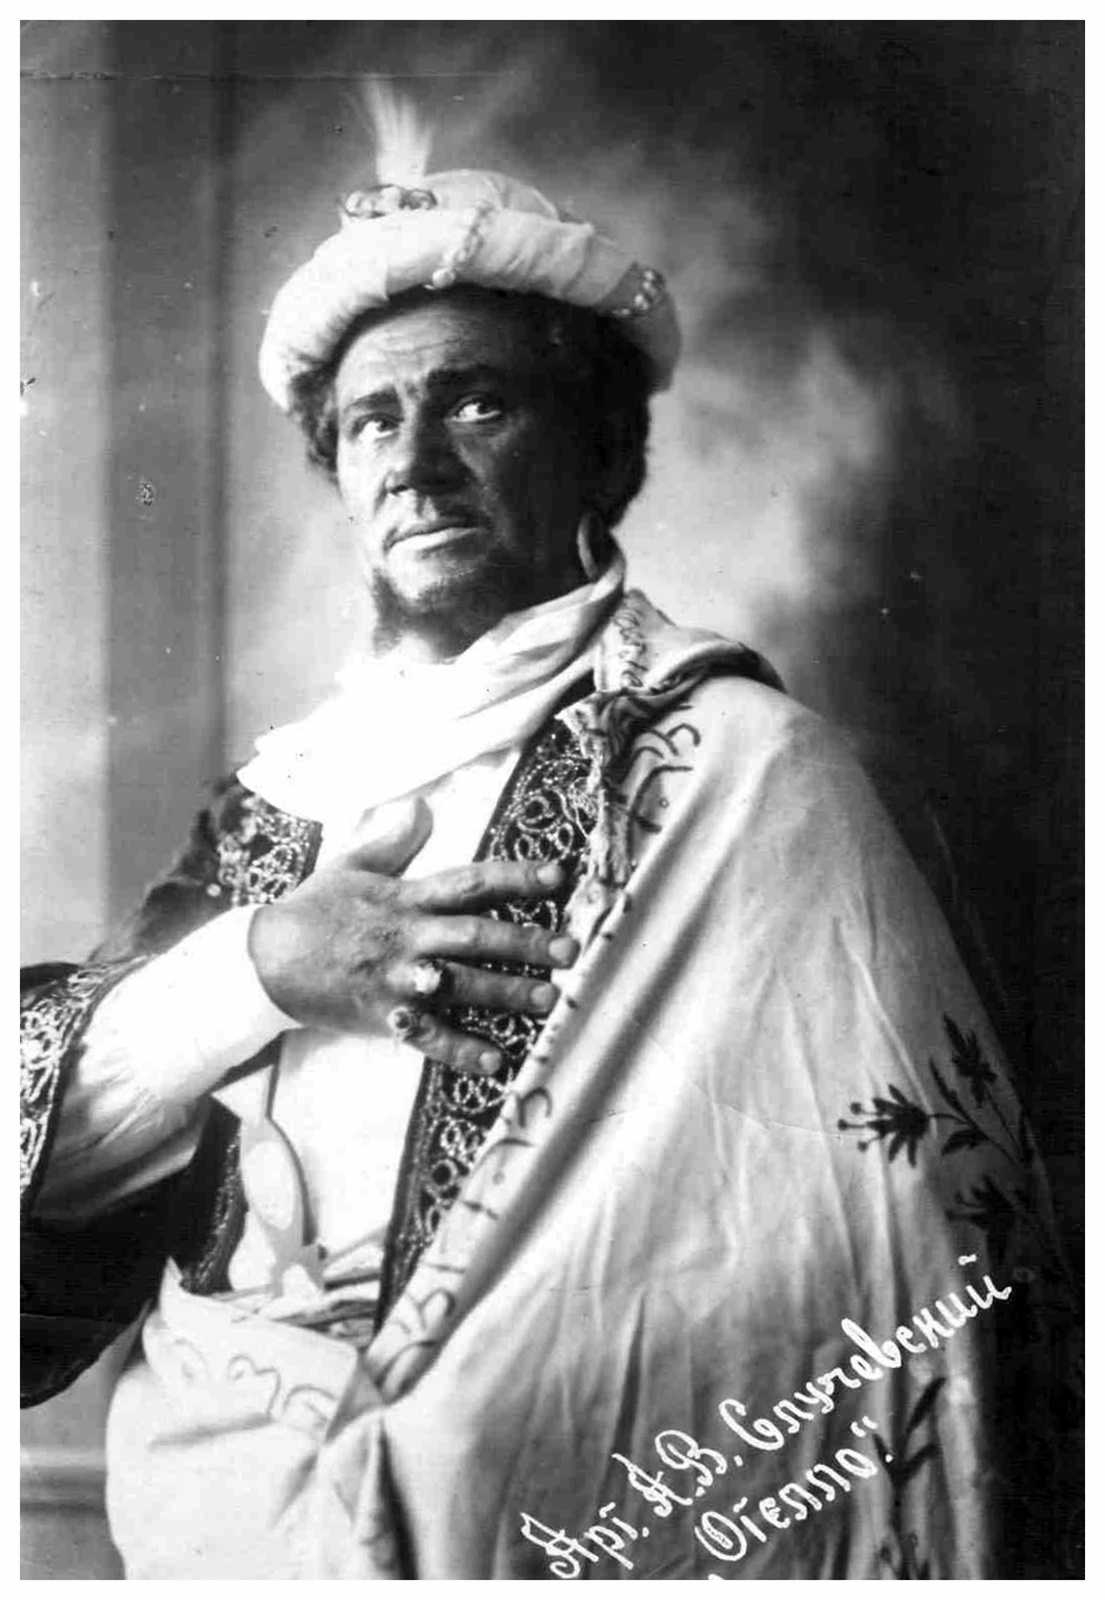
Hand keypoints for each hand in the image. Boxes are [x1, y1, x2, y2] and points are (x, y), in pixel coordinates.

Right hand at [248, 797, 577, 1073]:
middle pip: (475, 936)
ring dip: (505, 994)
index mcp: (406, 898)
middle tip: (568, 949)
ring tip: (548, 999)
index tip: (558, 875)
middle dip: (524, 942)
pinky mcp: (384, 1017)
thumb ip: (392, 840)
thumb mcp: (349, 865)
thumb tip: (421, 807)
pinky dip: (461, 1050)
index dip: (515, 876)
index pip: (469, 881)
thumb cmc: (311, 911)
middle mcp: (408, 937)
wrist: (263, 961)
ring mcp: (397, 979)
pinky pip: (429, 1037)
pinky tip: (496, 1061)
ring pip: (460, 986)